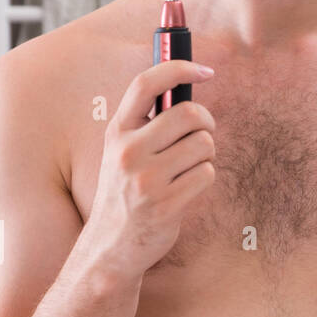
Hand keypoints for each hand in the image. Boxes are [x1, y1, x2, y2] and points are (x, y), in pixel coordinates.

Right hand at [77, 59, 217, 282]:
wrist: (109, 248)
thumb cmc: (126, 191)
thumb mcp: (123, 151)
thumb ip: (148, 121)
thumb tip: (188, 81)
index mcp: (117, 132)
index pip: (146, 84)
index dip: (179, 68)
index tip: (205, 70)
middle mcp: (127, 151)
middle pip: (190, 113)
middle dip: (206, 122)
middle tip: (201, 135)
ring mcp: (146, 179)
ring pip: (204, 144)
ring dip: (205, 155)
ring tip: (186, 169)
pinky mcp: (166, 203)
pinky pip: (207, 173)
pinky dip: (204, 178)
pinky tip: (185, 190)